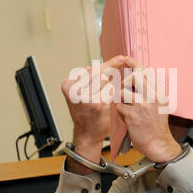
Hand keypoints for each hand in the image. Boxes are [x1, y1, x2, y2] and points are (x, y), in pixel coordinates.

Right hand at [61, 56, 126, 173]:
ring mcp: (86, 97)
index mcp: (68, 85)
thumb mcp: (80, 94)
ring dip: (113, 82)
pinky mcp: (98, 104)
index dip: (106, 64)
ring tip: (115, 87)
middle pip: (98, 71)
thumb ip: (87, 80)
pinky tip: (117, 95)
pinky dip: (116, 92)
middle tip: (124, 59)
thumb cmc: (85, 114)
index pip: (90, 69)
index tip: (119, 58)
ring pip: (106, 79)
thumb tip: (95, 64)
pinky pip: (111, 90)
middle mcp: (75, 90)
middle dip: (113, 67)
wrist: (87, 135)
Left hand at [116, 57, 181, 162]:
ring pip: (123, 91)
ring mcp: (143, 106)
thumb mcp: (160, 106)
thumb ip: (151, 92)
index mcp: (159, 94)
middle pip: (134, 77)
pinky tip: (123, 117)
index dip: (135, 64)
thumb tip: (139, 77)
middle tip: (122, 89)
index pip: (147, 72)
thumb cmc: (157, 127)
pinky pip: (119, 106)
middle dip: (124, 82)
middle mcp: (153, 97)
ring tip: (123, 106)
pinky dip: (118, 111)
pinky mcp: (133, 116)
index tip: (126, 58)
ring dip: (119, 98)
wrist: (159, 145)